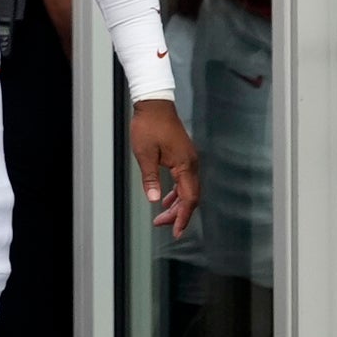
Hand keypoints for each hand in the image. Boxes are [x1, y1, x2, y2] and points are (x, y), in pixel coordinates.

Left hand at [129, 95, 198, 237]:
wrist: (155, 104)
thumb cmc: (148, 126)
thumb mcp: (145, 154)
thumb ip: (150, 178)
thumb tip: (153, 200)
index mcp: (185, 165)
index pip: (189, 198)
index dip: (183, 217)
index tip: (176, 232)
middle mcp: (192, 164)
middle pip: (191, 197)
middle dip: (178, 214)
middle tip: (161, 225)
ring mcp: (189, 159)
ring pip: (188, 189)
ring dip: (176, 204)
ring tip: (161, 216)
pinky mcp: (184, 156)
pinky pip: (184, 180)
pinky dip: (176, 192)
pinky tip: (165, 198)